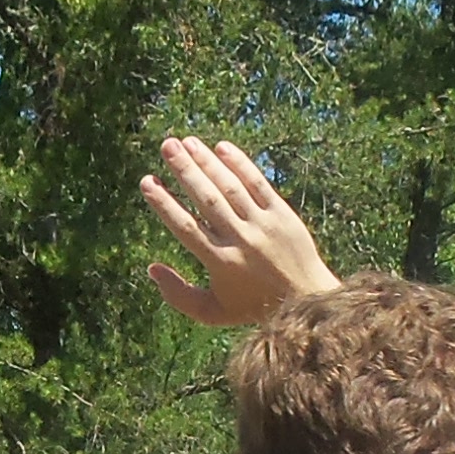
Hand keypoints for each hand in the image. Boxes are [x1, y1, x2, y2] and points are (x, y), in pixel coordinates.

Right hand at [141, 138, 336, 326]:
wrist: (306, 301)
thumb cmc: (251, 307)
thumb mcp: (212, 312)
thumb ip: (178, 295)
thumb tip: (151, 268)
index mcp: (220, 262)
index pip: (186, 227)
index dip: (165, 203)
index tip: (148, 181)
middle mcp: (240, 240)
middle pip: (207, 200)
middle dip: (185, 171)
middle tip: (166, 146)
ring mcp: (263, 225)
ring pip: (231, 188)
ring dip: (208, 162)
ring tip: (187, 142)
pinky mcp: (282, 215)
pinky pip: (259, 185)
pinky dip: (241, 165)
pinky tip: (222, 147)